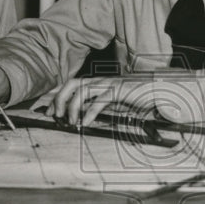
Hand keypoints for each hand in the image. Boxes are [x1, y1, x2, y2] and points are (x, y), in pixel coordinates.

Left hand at [32, 76, 154, 126]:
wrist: (155, 92)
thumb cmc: (135, 98)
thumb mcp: (112, 104)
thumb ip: (97, 107)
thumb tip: (82, 117)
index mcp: (97, 83)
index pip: (71, 86)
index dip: (57, 97)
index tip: (49, 112)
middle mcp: (100, 81)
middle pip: (72, 84)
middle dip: (60, 98)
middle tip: (55, 115)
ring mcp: (109, 84)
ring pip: (82, 90)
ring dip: (72, 106)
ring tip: (70, 121)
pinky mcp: (118, 91)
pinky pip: (99, 101)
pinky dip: (89, 112)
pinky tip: (85, 123)